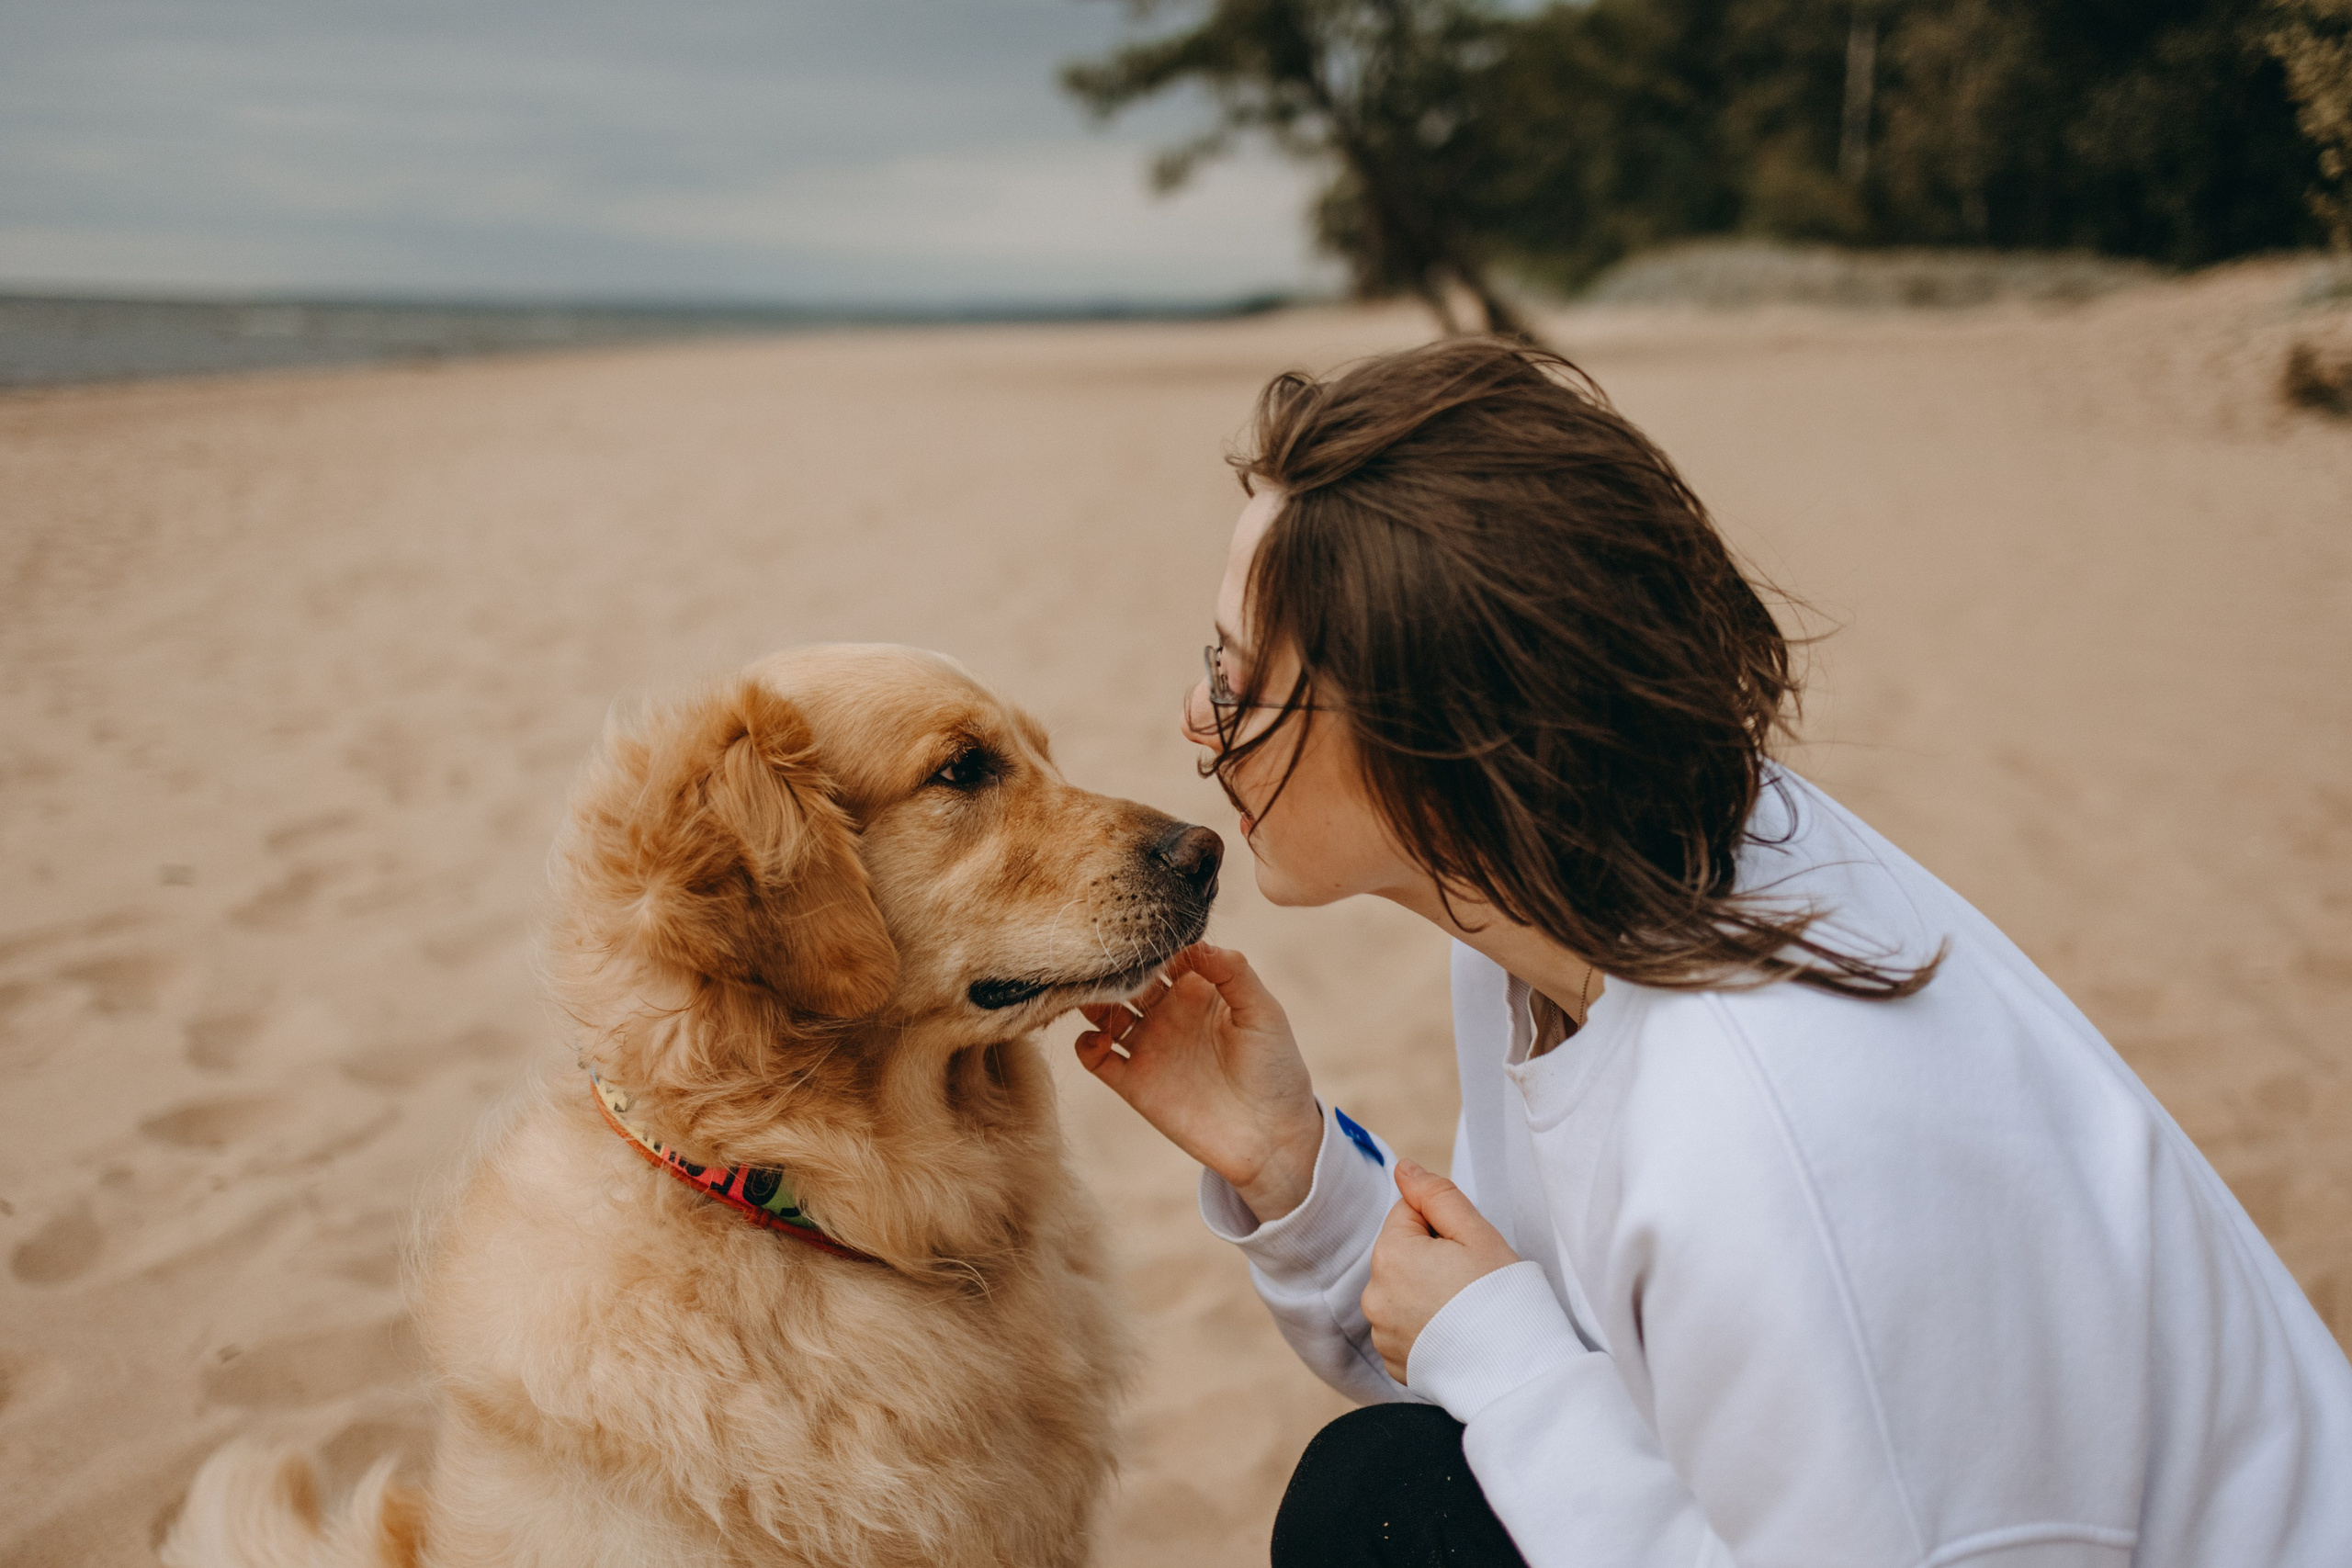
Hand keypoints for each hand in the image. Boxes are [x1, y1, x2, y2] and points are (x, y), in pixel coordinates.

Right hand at [1075, 943, 1323, 1222]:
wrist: (1270, 1138)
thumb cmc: (1276, 1069)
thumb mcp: (1263, 1012)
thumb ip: (1233, 972)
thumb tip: (1194, 942)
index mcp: (1199, 989)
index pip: (1163, 952)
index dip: (1150, 940)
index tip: (1139, 931)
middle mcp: (1169, 1012)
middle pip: (1127, 977)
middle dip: (1113, 965)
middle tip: (1102, 957)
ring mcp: (1149, 1046)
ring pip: (1103, 1012)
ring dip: (1091, 999)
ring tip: (1090, 993)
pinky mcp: (1134, 1083)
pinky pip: (1095, 1056)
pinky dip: (1084, 1044)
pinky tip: (1099, 1040)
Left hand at [1363, 1160, 1520, 1383]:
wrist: (1517, 1372)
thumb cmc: (1503, 1298)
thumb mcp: (1477, 1234)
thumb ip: (1437, 1194)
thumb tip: (1405, 1169)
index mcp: (1390, 1254)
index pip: (1409, 1212)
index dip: (1445, 1226)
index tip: (1468, 1251)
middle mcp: (1374, 1294)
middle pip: (1403, 1253)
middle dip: (1432, 1257)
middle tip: (1471, 1281)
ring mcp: (1382, 1332)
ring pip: (1402, 1290)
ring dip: (1426, 1291)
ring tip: (1465, 1310)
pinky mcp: (1393, 1361)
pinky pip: (1404, 1328)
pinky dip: (1425, 1326)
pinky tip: (1455, 1334)